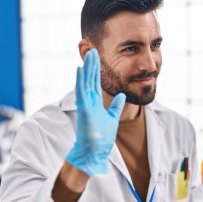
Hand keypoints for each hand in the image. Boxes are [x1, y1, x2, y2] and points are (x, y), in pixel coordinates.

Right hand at [66, 49, 125, 175]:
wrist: (94, 152)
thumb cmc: (101, 137)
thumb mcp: (112, 118)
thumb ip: (116, 106)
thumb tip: (122, 96)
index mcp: (95, 102)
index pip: (96, 82)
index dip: (97, 69)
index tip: (97, 58)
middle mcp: (89, 101)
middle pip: (90, 79)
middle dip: (91, 65)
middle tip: (92, 50)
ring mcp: (85, 104)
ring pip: (85, 82)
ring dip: (86, 68)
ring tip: (88, 54)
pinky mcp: (84, 110)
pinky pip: (82, 93)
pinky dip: (80, 81)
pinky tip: (80, 70)